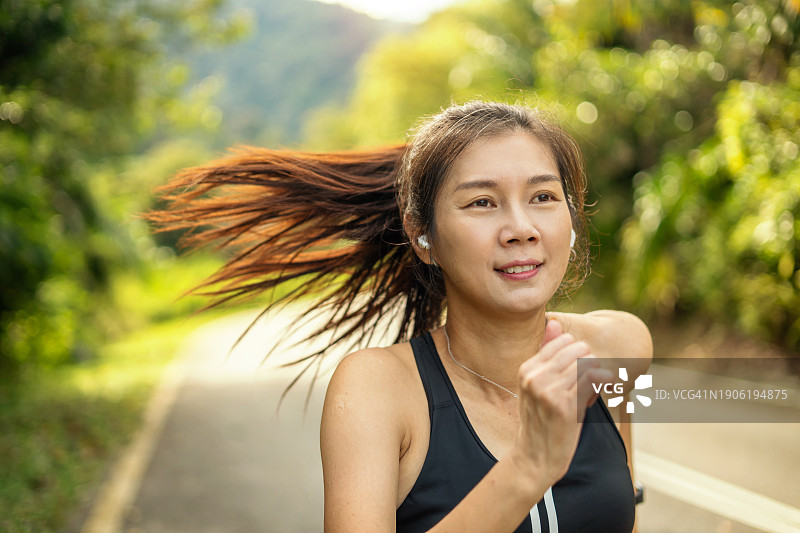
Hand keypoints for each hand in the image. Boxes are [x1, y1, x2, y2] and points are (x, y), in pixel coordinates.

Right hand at [512, 319, 612, 485]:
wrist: (535, 457)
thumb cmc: (541, 420)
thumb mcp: (537, 385)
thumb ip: (546, 353)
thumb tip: (554, 322)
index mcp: (526, 369)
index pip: (562, 341)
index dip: (577, 353)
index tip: (579, 370)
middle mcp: (535, 377)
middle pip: (577, 349)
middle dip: (590, 361)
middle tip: (589, 380)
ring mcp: (548, 391)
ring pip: (587, 363)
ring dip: (597, 374)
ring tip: (593, 389)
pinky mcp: (564, 406)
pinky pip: (592, 380)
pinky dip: (602, 382)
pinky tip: (601, 390)